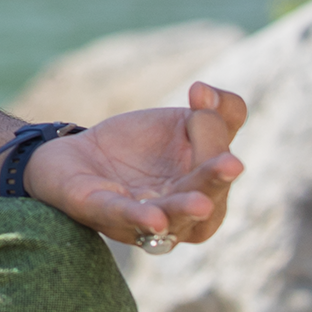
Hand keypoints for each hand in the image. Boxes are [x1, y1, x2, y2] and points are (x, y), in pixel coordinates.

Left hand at [23, 81, 245, 246]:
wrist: (79, 156)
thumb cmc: (140, 147)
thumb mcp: (180, 123)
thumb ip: (213, 111)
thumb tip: (204, 92)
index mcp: (206, 188)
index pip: (221, 158)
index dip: (214, 127)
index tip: (197, 93)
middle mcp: (182, 212)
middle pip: (206, 195)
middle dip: (215, 180)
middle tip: (232, 164)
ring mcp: (143, 215)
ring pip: (171, 214)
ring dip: (184, 208)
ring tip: (200, 204)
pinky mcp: (101, 212)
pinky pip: (121, 216)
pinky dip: (139, 217)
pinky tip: (155, 220)